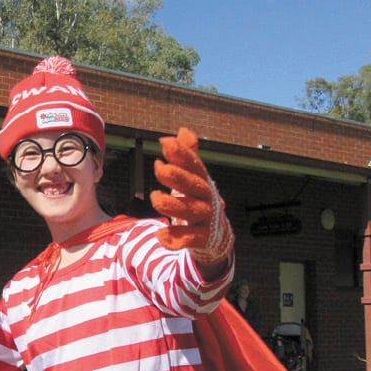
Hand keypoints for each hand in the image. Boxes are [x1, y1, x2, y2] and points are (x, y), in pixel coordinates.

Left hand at [149, 127, 232, 267]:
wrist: (216, 239)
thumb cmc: (199, 204)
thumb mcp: (192, 180)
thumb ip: (187, 157)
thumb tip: (183, 130)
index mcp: (203, 183)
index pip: (195, 166)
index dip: (182, 154)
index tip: (165, 143)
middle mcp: (208, 199)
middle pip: (196, 186)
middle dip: (179, 177)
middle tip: (160, 168)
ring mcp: (208, 220)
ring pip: (192, 211)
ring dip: (173, 204)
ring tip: (154, 197)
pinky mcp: (203, 240)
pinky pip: (190, 239)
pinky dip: (176, 238)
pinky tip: (160, 235)